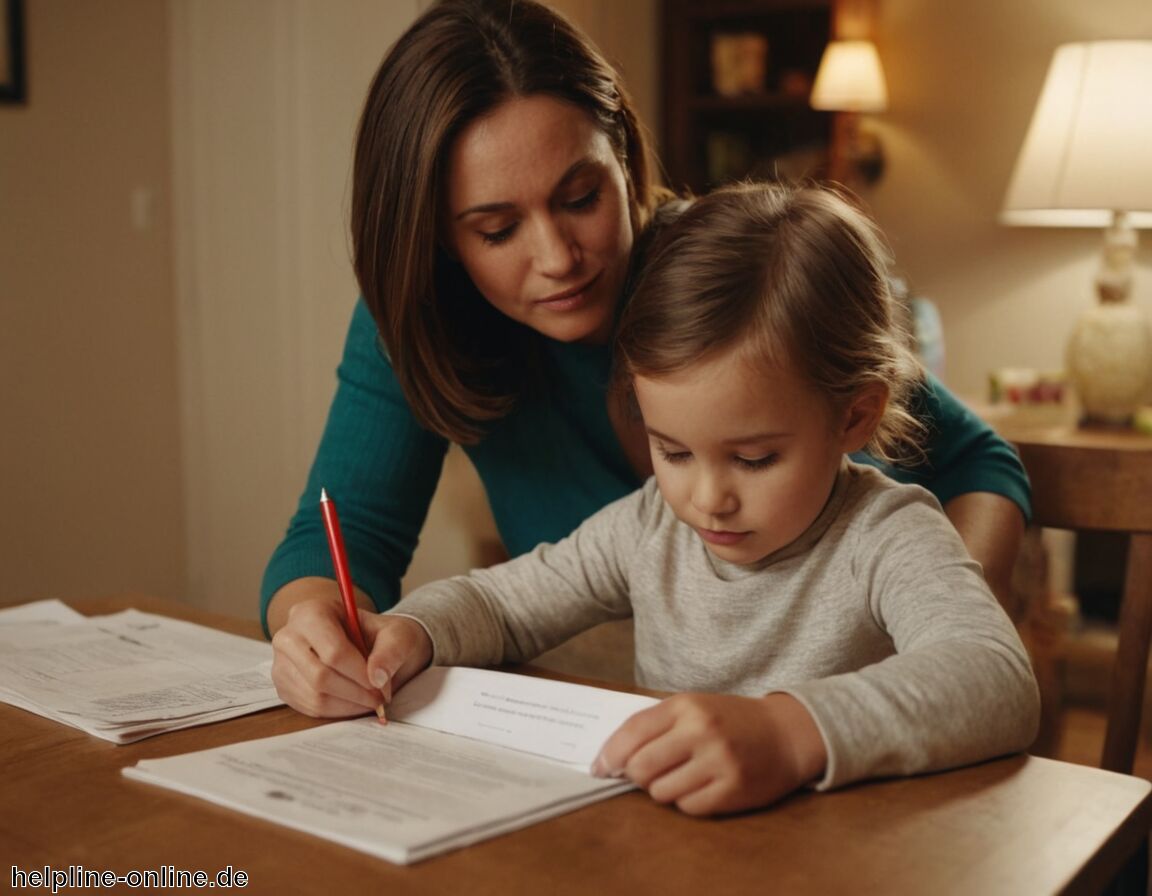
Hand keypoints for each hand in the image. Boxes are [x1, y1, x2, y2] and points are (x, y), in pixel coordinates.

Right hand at [270, 596, 429, 717]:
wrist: (370, 644)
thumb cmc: (382, 636)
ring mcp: (282, 663)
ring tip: (370, 701)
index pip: (333, 651)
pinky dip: (337, 711)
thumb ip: (392, 651)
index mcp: (313, 612)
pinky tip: (354, 703)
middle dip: (355, 692)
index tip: (380, 686)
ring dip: (348, 705)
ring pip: (314, 695)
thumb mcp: (398, 634)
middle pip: (320, 676)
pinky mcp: (284, 686)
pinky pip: (309, 707)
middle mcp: (289, 636)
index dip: (359, 673)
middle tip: (379, 699)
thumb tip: (377, 677)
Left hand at [591, 692, 826, 815]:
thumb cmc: (731, 720)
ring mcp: (719, 762)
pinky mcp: (733, 790)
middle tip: (644, 774)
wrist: (786, 734)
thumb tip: (611, 758)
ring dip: (662, 790)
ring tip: (679, 777)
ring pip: (662, 792)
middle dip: (635, 776)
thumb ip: (656, 725)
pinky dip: (686, 801)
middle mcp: (702, 731)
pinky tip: (699, 787)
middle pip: (641, 767)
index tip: (600, 768)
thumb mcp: (694, 707)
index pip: (632, 732)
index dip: (609, 754)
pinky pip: (688, 807)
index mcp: (687, 706)